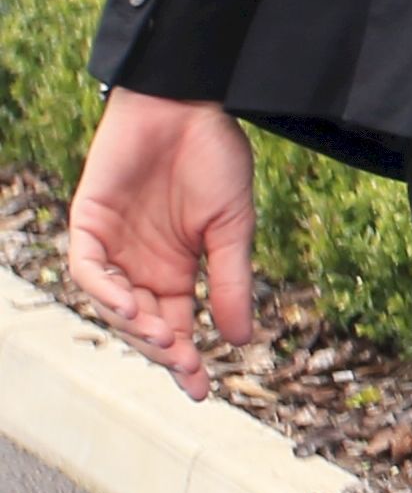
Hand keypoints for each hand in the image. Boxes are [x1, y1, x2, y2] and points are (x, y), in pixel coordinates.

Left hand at [64, 89, 256, 399]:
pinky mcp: (88, 221)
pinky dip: (105, 291)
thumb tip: (242, 339)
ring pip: (112, 303)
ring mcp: (112, 244)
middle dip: (164, 350)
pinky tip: (131, 305)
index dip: (186, 360)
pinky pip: (88, 268)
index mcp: (178, 268)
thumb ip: (232, 281)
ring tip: (165, 339)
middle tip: (188, 367)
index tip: (204, 390)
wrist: (188, 103)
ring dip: (136, 326)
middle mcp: (140, 264)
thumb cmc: (215, 158)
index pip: (176, 326)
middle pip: (144, 323)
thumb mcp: (234, 228)